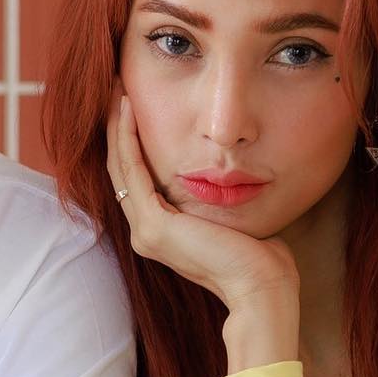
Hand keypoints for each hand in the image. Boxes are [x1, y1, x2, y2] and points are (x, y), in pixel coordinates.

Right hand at [107, 88, 296, 311]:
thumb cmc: (260, 258)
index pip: (136, 178)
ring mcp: (145, 231)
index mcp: (160, 231)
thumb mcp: (230, 216)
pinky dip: (128, 139)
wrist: (262, 288)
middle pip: (120, 168)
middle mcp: (144, 232)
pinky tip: (129, 111)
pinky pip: (133, 171)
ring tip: (116, 90)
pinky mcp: (154, 226)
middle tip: (115, 88)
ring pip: (119, 166)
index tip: (132, 105)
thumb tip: (226, 174)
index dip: (130, 141)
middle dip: (116, 127)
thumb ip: (216, 197)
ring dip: (115, 126)